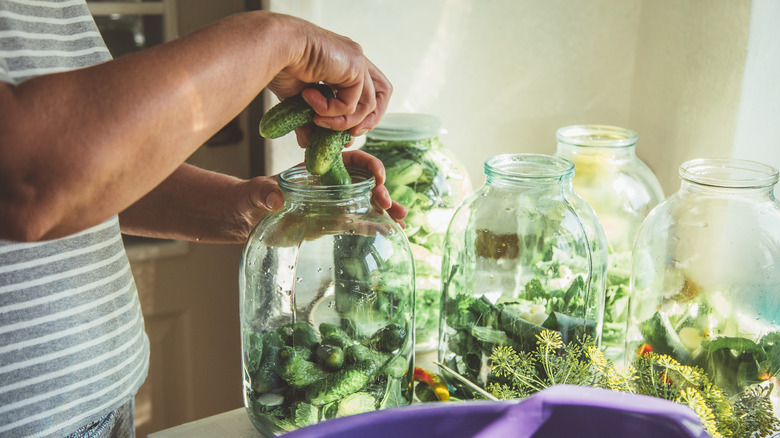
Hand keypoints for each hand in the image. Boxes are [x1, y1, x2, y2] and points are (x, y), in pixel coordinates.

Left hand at [234, 150, 406, 239]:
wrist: (246, 219)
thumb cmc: (250, 198)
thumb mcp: (255, 192)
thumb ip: (264, 193)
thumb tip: (277, 199)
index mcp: (317, 168)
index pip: (349, 159)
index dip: (367, 164)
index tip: (378, 175)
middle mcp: (330, 183)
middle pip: (364, 181)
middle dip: (380, 189)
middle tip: (388, 203)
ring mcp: (332, 204)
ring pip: (365, 202)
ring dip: (385, 209)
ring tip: (403, 219)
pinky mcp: (330, 223)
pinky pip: (357, 223)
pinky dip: (374, 227)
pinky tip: (391, 233)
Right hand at [266, 14, 391, 142]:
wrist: (272, 47)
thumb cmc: (279, 64)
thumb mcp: (297, 100)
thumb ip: (307, 120)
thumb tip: (308, 143)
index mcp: (344, 64)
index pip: (369, 91)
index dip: (362, 115)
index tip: (344, 131)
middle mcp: (354, 60)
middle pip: (383, 94)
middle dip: (369, 119)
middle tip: (349, 135)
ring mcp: (357, 61)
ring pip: (367, 106)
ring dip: (340, 121)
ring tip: (315, 118)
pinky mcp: (355, 65)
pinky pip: (352, 103)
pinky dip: (331, 111)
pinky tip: (310, 99)